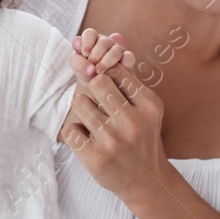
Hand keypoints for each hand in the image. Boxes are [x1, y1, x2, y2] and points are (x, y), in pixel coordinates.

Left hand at [59, 53, 166, 201]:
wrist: (146, 181)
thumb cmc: (142, 136)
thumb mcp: (146, 108)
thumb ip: (129, 77)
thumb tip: (115, 37)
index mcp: (149, 105)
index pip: (116, 71)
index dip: (104, 72)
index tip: (102, 81)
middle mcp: (133, 122)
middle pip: (96, 81)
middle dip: (92, 86)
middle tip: (96, 99)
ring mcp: (113, 142)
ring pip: (79, 102)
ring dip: (81, 108)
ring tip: (91, 119)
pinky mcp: (95, 158)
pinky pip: (69, 129)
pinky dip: (75, 131)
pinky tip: (87, 138)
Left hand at [69, 29, 135, 78]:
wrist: (100, 93)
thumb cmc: (88, 78)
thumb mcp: (79, 69)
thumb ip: (76, 58)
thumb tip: (76, 43)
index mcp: (92, 42)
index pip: (90, 34)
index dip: (87, 41)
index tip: (85, 53)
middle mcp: (106, 44)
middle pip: (103, 41)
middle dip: (96, 54)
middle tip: (91, 68)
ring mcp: (118, 52)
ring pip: (116, 50)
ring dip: (107, 61)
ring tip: (99, 72)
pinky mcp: (128, 62)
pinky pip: (129, 57)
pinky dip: (125, 61)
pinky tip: (120, 69)